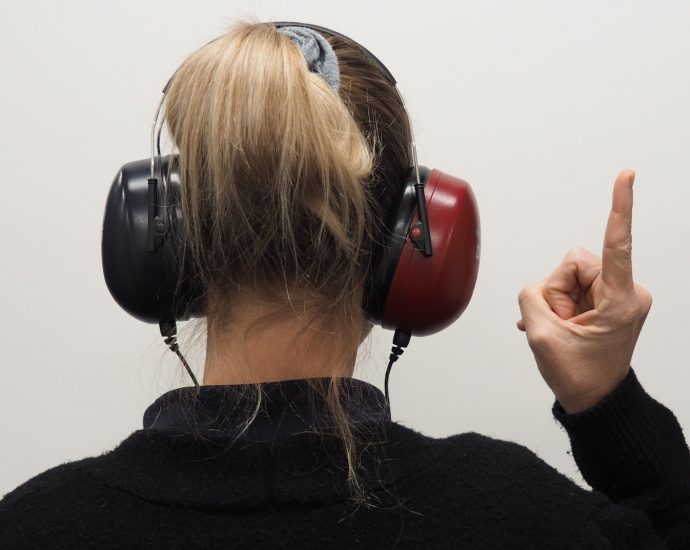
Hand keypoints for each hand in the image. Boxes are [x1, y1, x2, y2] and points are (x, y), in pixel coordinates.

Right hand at [517, 170, 651, 413]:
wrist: (597, 400)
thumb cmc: (579, 376)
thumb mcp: (542, 337)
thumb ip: (532, 296)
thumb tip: (540, 286)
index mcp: (620, 301)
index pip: (618, 245)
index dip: (619, 208)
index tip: (627, 176)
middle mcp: (627, 291)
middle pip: (574, 263)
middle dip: (557, 291)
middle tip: (561, 324)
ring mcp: (619, 295)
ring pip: (571, 274)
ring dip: (559, 300)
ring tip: (565, 328)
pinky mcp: (611, 298)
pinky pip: (575, 284)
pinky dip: (562, 302)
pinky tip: (561, 326)